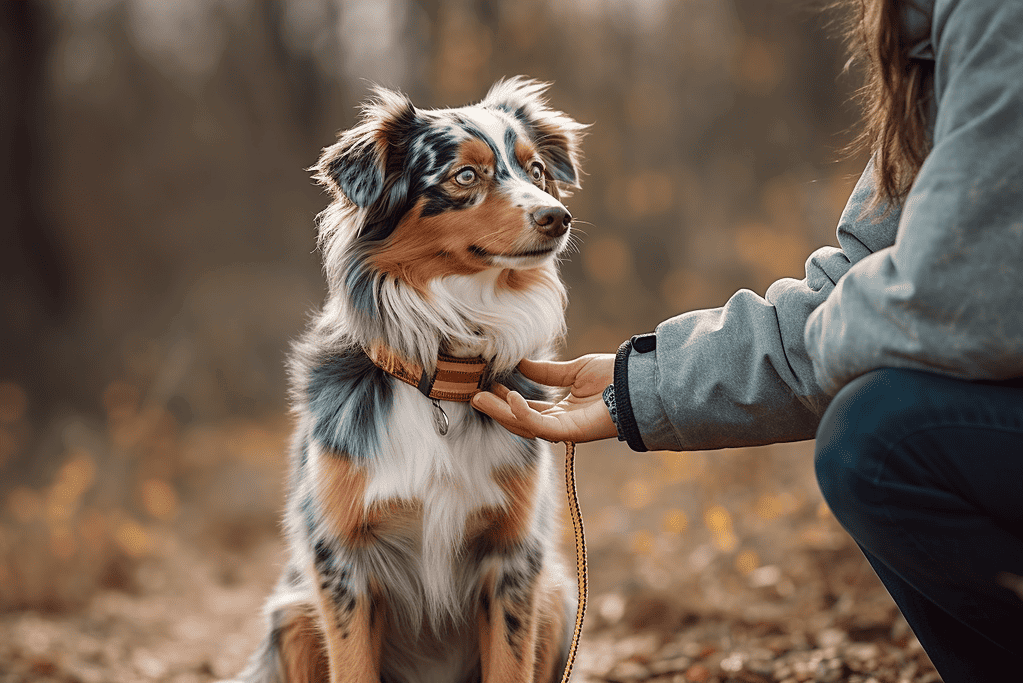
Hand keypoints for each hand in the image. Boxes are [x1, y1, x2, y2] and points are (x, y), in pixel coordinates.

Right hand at [471, 355, 618, 442]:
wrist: (637, 381)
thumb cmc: (614, 376)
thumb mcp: (574, 370)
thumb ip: (548, 372)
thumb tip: (522, 363)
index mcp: (564, 410)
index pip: (530, 409)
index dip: (509, 399)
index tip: (491, 385)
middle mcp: (563, 423)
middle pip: (522, 421)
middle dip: (497, 410)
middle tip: (474, 397)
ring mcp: (567, 429)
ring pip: (526, 426)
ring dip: (502, 413)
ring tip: (480, 399)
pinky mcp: (572, 432)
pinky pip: (541, 427)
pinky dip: (524, 414)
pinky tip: (512, 399)